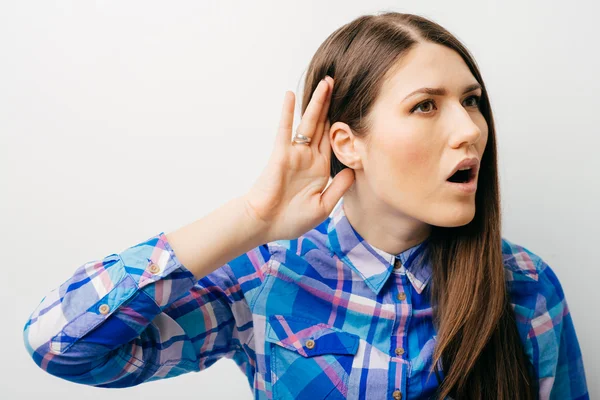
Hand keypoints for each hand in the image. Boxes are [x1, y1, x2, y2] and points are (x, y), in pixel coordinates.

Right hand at [243, 76, 354, 241]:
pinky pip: (285, 129)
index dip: (343, 125)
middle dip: (332, 105)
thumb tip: (355, 170)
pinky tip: (290, 95)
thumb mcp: (322, 207)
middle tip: (341, 83)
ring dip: (317, 102)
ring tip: (326, 82)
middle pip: (323, 125)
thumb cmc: (291, 220)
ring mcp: (295, 153)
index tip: (354, 107)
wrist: (266, 224)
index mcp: (320, 170)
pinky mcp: (280, 154)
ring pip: (309, 122)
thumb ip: (338, 188)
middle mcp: (309, 157)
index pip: (334, 142)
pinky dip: (287, 112)